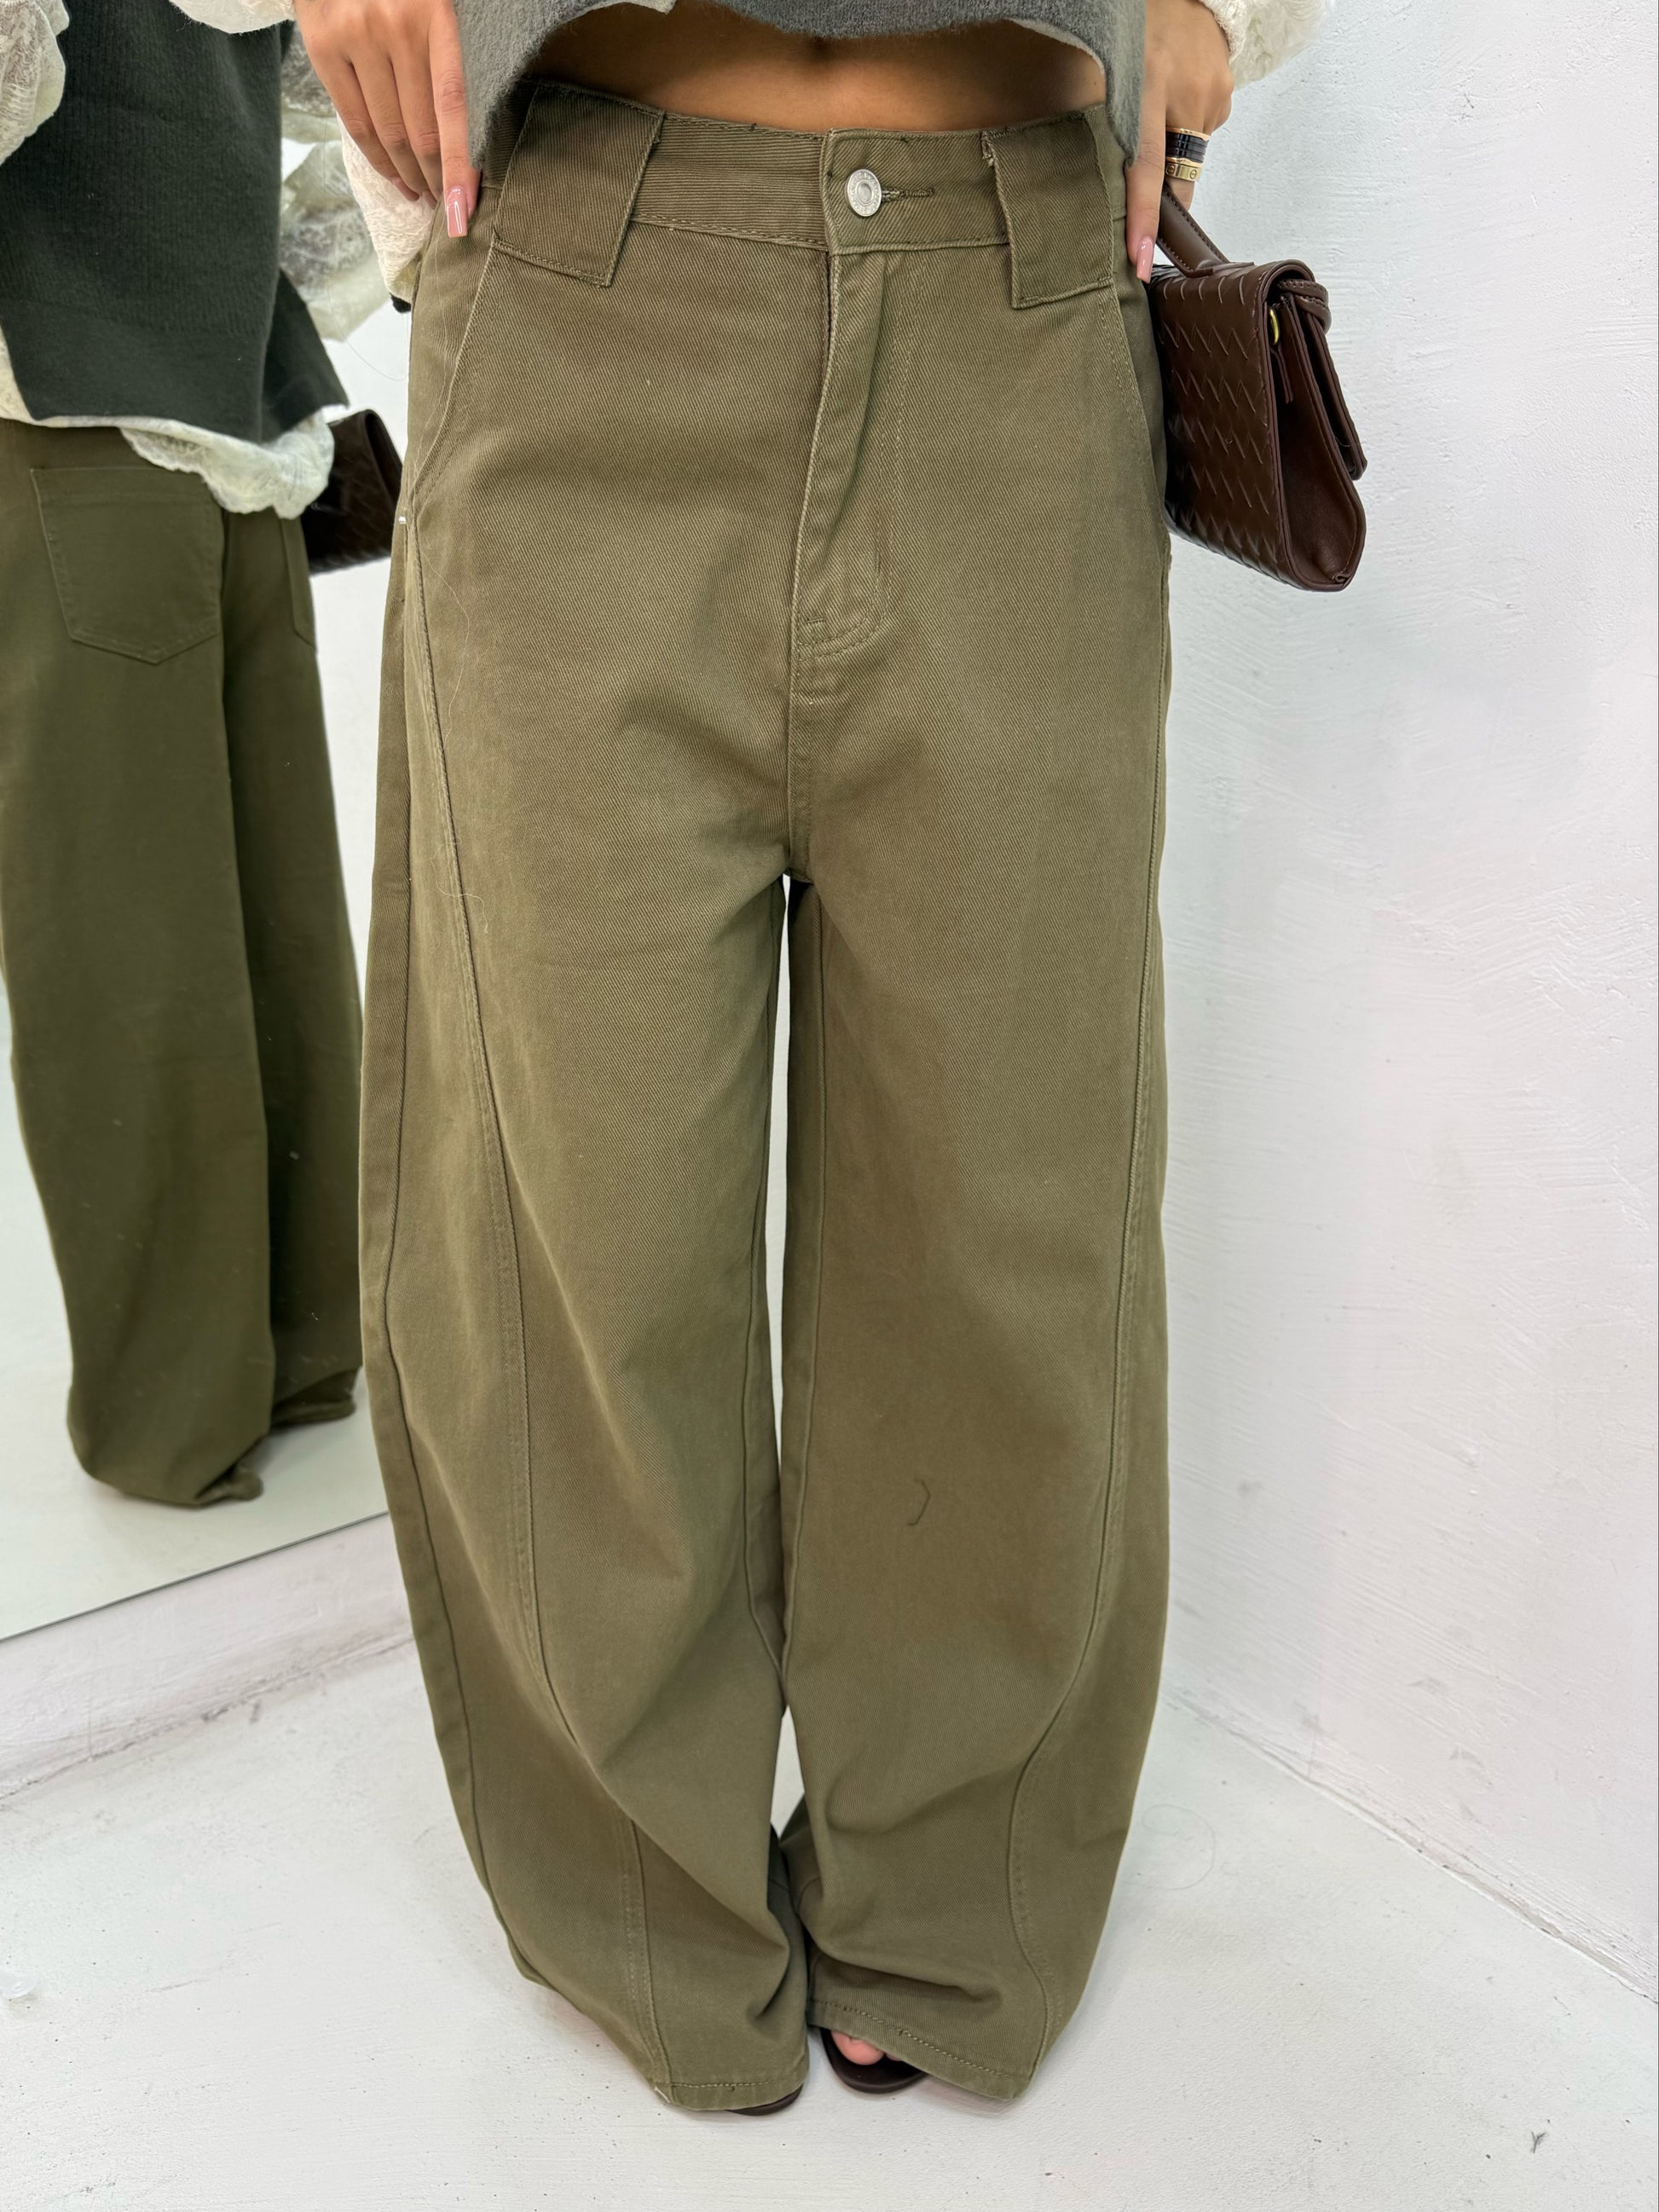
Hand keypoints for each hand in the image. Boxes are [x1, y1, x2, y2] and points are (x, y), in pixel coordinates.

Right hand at [295, 0, 478, 234]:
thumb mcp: (435, 5)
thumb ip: (448, 55)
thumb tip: (464, 134)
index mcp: (434, 15)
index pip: (452, 106)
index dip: (458, 164)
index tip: (464, 207)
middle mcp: (394, 27)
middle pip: (419, 129)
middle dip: (435, 177)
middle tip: (446, 205)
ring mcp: (355, 37)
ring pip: (387, 132)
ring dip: (408, 174)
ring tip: (422, 193)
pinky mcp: (324, 48)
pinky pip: (355, 122)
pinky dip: (377, 159)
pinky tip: (394, 175)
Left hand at [1128, 0, 1232, 279]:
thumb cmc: (1138, 24)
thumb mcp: (1112, 65)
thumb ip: (1113, 119)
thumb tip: (1116, 181)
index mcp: (1148, 85)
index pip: (1146, 168)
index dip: (1143, 219)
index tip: (1139, 261)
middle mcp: (1185, 96)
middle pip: (1173, 172)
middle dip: (1161, 189)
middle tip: (1146, 179)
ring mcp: (1211, 96)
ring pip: (1187, 152)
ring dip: (1172, 141)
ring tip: (1161, 97)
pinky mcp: (1226, 95)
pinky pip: (1201, 130)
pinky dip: (1186, 121)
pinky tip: (1178, 91)